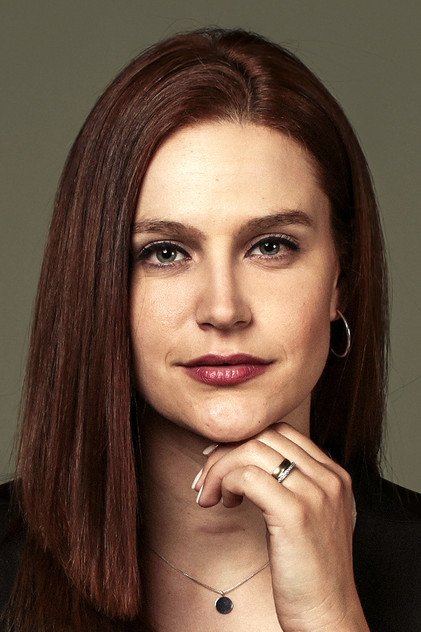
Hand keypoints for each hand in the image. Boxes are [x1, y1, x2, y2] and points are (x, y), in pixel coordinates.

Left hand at [193, 423, 367, 631]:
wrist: (328, 616)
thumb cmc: (311, 571)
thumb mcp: (313, 516)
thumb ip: (295, 485)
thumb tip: (248, 461)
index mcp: (335, 474)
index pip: (281, 432)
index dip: (244, 441)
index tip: (221, 461)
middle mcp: (329, 477)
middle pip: (264, 436)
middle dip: (226, 452)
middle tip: (207, 479)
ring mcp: (315, 493)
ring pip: (252, 450)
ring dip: (220, 468)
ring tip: (212, 495)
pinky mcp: (295, 513)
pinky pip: (247, 476)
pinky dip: (225, 483)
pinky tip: (224, 503)